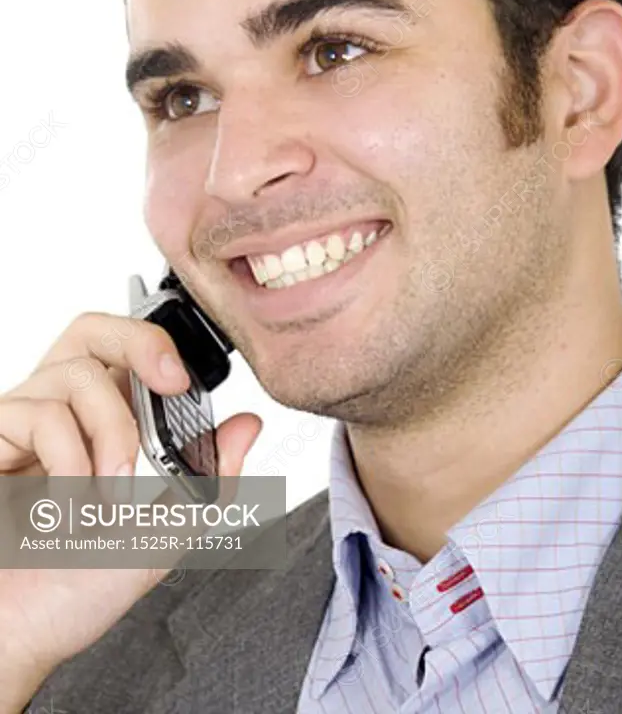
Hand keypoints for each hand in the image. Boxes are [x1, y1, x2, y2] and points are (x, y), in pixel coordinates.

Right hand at [0, 308, 261, 706]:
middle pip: (92, 331)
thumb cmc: (73, 593)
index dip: (156, 348)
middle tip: (169, 384)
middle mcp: (57, 414)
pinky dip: (69, 461)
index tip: (186, 382)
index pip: (123, 353)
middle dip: (139, 344)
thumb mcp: (163, 535)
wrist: (18, 639)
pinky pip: (36, 413)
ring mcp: (19, 423)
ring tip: (109, 495)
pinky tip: (68, 506)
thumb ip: (210, 480)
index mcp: (96, 426)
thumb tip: (248, 424)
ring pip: (76, 372)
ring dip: (112, 435)